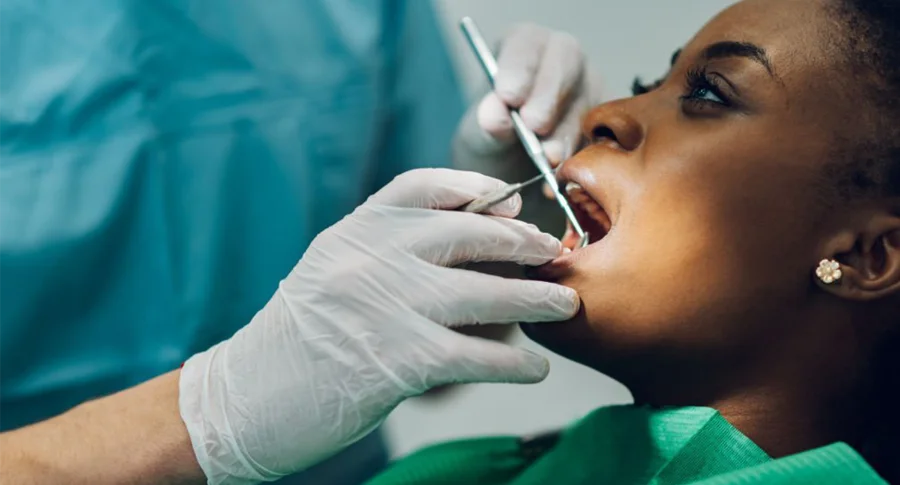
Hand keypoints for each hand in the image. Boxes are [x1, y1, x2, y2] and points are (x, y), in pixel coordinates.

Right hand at [179, 169, 579, 483]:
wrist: (245, 398)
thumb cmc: (298, 339)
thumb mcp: (331, 272)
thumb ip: (387, 250)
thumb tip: (471, 242)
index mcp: (354, 232)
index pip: (422, 187)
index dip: (475, 189)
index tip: (511, 204)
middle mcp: (372, 259)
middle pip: (467, 234)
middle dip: (520, 243)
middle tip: (552, 253)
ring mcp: (387, 307)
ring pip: (484, 293)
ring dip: (535, 300)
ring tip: (565, 304)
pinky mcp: (400, 361)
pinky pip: (477, 355)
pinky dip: (515, 362)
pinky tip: (535, 367)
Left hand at [454, 23, 598, 198]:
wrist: (514, 173)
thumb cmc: (493, 142)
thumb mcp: (479, 135)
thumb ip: (487, 123)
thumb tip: (496, 112)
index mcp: (524, 47)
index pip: (526, 42)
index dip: (519, 67)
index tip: (508, 96)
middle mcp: (561, 60)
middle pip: (566, 62)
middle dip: (549, 96)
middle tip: (533, 126)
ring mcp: (588, 87)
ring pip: (586, 99)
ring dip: (567, 133)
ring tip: (547, 160)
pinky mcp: (607, 120)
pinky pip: (602, 132)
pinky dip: (581, 157)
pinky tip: (560, 177)